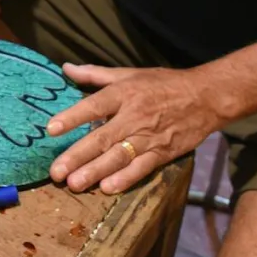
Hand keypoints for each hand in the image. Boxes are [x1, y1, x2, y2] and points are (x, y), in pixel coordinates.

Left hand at [44, 64, 225, 194]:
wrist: (205, 97)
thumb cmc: (163, 84)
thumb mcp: (129, 73)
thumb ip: (95, 74)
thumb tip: (66, 68)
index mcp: (124, 94)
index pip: (94, 106)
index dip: (72, 117)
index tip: (51, 129)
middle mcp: (134, 116)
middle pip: (102, 138)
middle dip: (77, 156)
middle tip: (56, 172)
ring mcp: (149, 137)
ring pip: (118, 157)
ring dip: (96, 172)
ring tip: (74, 184)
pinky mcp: (163, 153)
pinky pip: (142, 168)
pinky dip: (126, 179)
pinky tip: (108, 188)